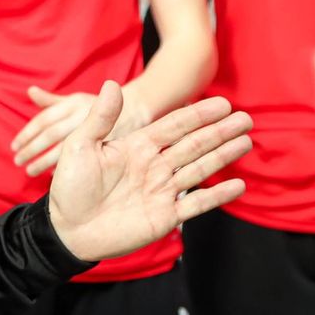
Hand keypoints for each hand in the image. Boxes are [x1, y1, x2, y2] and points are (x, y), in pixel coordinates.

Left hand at [12, 86, 147, 176]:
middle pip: (51, 134)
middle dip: (31, 149)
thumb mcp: (76, 100)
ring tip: (31, 171)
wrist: (135, 111)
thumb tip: (30, 91)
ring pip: (64, 149)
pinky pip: (83, 160)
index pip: (44, 119)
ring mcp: (94, 130)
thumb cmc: (97, 108)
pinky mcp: (107, 146)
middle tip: (18, 161)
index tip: (13, 146)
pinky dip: (66, 168)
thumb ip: (51, 100)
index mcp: (73, 103)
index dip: (27, 133)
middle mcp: (82, 115)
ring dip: (45, 162)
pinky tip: (53, 175)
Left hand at [47, 81, 251, 261]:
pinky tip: (237, 185)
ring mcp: (162, 190)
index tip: (221, 103)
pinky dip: (217, 195)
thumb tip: (113, 85)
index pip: (173, 126)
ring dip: (223, 155)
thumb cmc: (70, 187)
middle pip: (193, 144)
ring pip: (199, 169)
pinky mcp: (165, 216)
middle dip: (219, 131)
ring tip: (246, 141)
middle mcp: (154, 166)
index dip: (197, 115)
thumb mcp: (80, 147)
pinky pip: (196, 203)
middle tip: (245, 118)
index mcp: (137, 146)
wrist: (68, 229)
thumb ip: (99, 118)